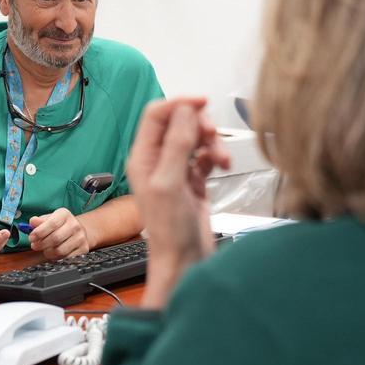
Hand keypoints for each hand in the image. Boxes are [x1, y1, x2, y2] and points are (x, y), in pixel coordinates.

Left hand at [28, 208, 90, 259]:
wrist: (76, 231)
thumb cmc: (59, 225)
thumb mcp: (48, 219)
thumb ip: (39, 221)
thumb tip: (32, 221)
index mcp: (65, 214)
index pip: (52, 223)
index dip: (39, 232)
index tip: (31, 238)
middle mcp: (75, 225)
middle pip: (55, 238)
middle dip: (41, 244)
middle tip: (35, 246)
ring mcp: (81, 237)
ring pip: (60, 250)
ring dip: (48, 253)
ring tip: (44, 250)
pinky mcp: (84, 249)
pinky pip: (66, 258)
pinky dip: (56, 258)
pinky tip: (53, 253)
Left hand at [126, 97, 230, 308]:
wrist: (184, 261)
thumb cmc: (170, 231)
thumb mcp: (170, 183)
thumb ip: (177, 144)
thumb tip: (184, 110)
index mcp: (143, 157)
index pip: (157, 114)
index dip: (179, 104)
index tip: (202, 103)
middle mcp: (157, 160)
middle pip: (179, 122)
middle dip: (200, 125)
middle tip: (213, 137)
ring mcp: (176, 170)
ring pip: (196, 138)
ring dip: (212, 142)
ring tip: (221, 160)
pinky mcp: (193, 180)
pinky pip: (205, 155)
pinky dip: (215, 156)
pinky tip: (220, 167)